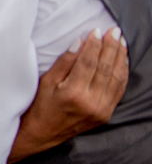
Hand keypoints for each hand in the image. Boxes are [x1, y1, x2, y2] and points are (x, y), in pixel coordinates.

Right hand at [10, 28, 128, 162]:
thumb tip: (79, 42)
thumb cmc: (40, 106)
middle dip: (111, 47)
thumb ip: (65, 62)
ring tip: (121, 42)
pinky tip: (122, 61)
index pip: (88, 62)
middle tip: (114, 31)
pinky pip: (119, 90)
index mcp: (73, 93)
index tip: (97, 30)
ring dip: (120, 58)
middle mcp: (91, 102)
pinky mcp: (106, 114)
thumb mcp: (47, 82)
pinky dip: (122, 74)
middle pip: (105, 68)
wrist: (42, 133)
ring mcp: (101, 109)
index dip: (94, 45)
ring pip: (116, 78)